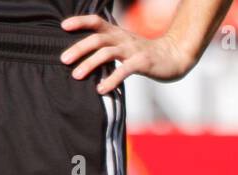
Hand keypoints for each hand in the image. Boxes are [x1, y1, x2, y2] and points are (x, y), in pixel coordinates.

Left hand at [61, 16, 198, 93]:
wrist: (175, 57)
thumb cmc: (146, 54)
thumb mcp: (126, 45)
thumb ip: (109, 47)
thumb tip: (85, 57)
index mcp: (117, 33)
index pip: (96, 22)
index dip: (79, 21)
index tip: (63, 27)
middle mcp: (123, 39)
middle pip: (97, 39)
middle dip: (78, 48)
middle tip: (63, 60)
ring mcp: (133, 50)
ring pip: (107, 53)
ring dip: (89, 64)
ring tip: (76, 76)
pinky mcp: (143, 63)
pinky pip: (124, 70)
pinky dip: (111, 79)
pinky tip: (101, 89)